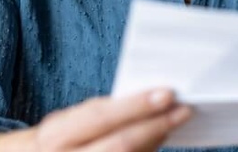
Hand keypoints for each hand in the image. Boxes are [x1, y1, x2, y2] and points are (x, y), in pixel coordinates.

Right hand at [33, 89, 191, 151]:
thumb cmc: (53, 144)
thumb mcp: (63, 125)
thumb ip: (98, 116)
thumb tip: (147, 101)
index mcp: (54, 138)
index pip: (100, 118)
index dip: (136, 106)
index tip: (167, 93)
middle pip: (119, 145)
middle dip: (156, 126)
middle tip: (184, 110)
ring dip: (155, 143)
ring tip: (173, 123)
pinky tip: (156, 143)